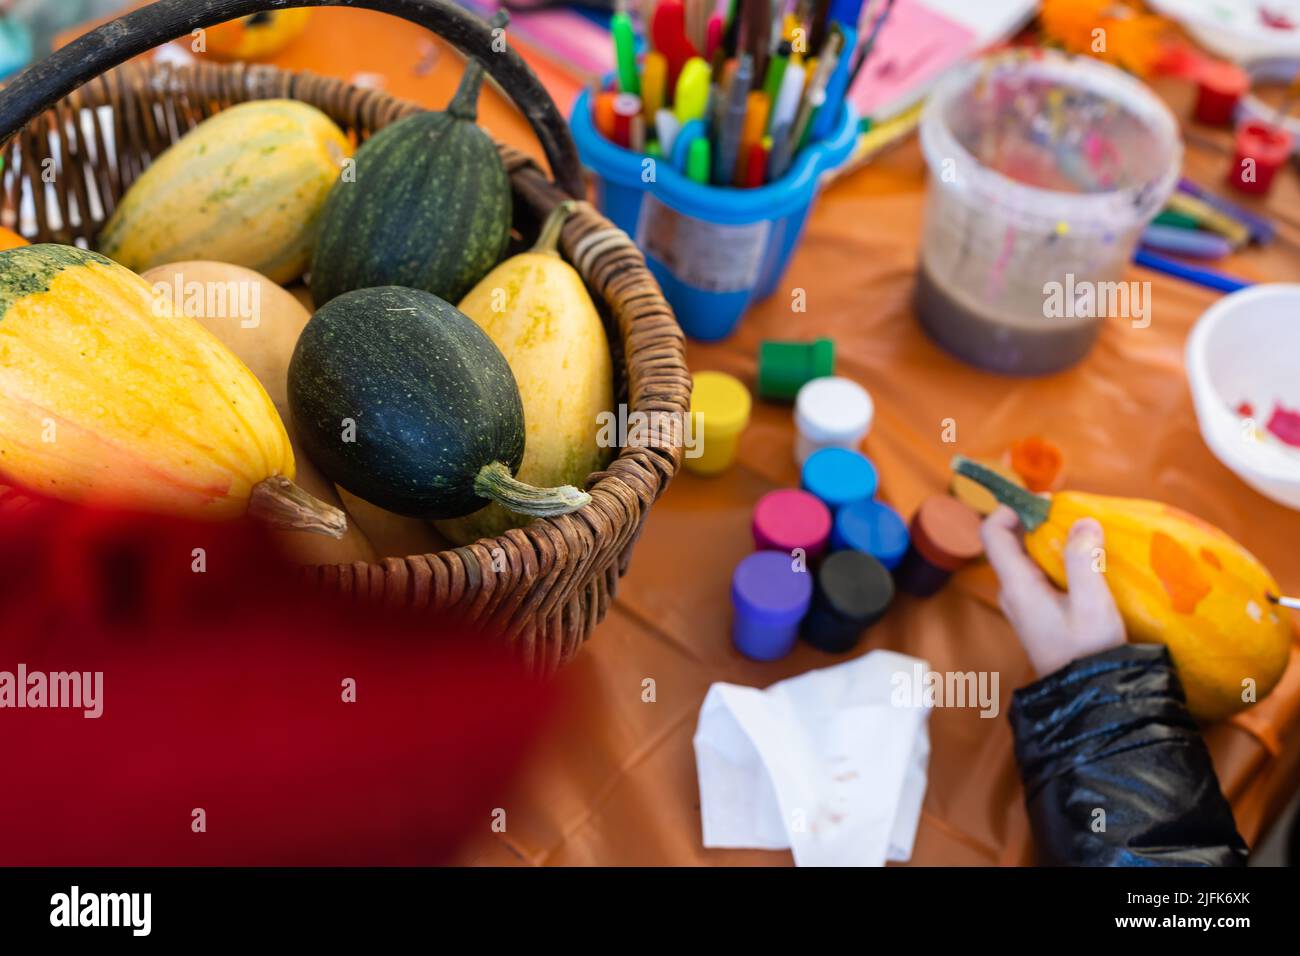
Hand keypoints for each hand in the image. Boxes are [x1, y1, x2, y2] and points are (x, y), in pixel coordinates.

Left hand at [981, 506, 1125, 676]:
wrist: (1088, 698)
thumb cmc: (1088, 653)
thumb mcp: (1092, 604)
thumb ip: (1084, 560)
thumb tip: (1081, 521)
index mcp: (1016, 585)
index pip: (992, 533)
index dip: (1011, 509)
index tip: (1046, 502)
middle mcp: (1012, 590)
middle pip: (1012, 541)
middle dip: (1039, 521)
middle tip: (1075, 515)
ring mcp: (1023, 602)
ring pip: (1028, 557)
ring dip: (1051, 540)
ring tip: (1087, 534)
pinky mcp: (1037, 611)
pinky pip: (1040, 573)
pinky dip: (1058, 559)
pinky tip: (1087, 561)